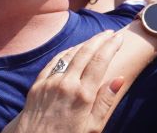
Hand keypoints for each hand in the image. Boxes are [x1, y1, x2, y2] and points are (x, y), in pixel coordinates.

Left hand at [2, 31, 123, 132]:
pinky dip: (66, 52)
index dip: (111, 45)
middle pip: (86, 52)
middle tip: (110, 33)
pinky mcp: (37, 86)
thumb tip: (118, 79)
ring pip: (69, 54)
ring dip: (84, 43)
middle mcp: (66, 84)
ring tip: (96, 39)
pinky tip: (72, 50)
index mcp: (83, 95)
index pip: (100, 60)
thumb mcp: (92, 128)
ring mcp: (49, 83)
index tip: (120, 38)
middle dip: (100, 39)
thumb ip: (105, 103)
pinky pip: (54, 62)